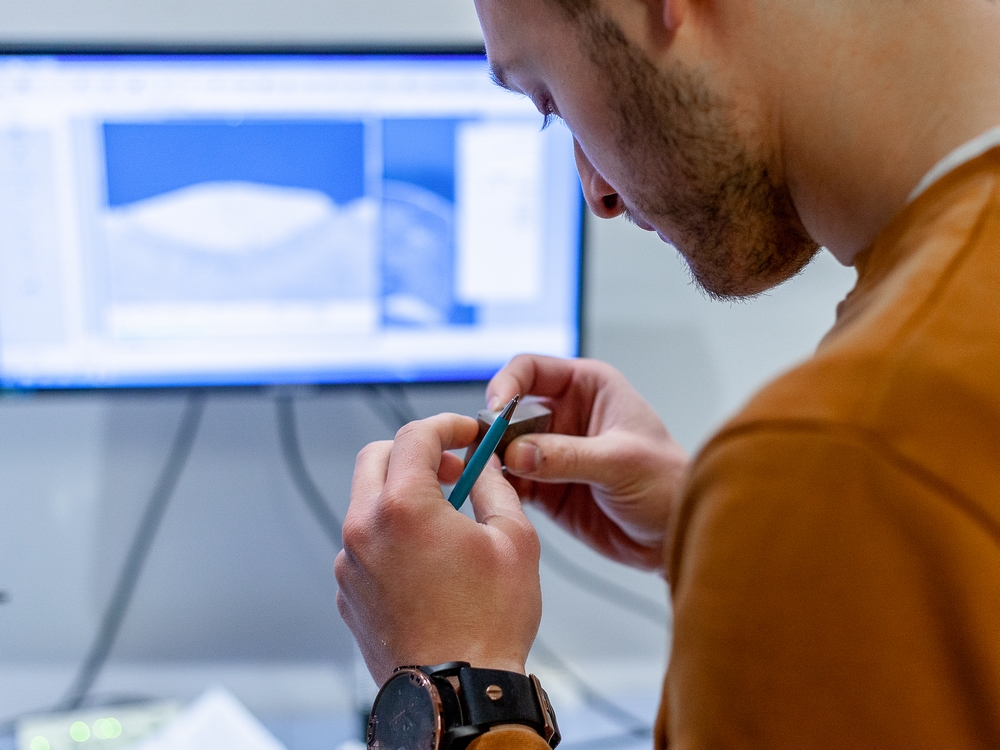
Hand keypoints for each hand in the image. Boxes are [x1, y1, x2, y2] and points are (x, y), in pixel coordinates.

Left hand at [335, 413, 541, 685]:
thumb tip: (486, 465)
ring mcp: (350, 563)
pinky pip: (364, 545)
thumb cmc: (488, 624)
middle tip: (451, 469)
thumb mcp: (514, 540)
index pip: (414, 436)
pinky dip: (391, 536)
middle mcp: (365, 529)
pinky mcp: (348, 593)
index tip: (466, 432)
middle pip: (375, 458)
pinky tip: (427, 561)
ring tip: (445, 522)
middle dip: (414, 452)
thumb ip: (496, 487)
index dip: (446, 425)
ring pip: (367, 503)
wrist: (457, 693)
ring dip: (401, 496)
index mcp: (404, 507)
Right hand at [487, 355, 688, 570]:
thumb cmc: (668, 484)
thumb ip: (567, 455)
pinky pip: (510, 482)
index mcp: (588, 386)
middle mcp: (565, 414)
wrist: (675, 536)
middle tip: (484, 453)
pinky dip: (499, 489)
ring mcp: (552, 451)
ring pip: (504, 448)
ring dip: (491, 462)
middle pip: (509, 410)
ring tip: (487, 479)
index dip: (507, 384)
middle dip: (493, 430)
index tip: (496, 411)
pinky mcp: (545, 487)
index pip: (531, 369)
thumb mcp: (621, 462)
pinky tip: (499, 498)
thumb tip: (518, 453)